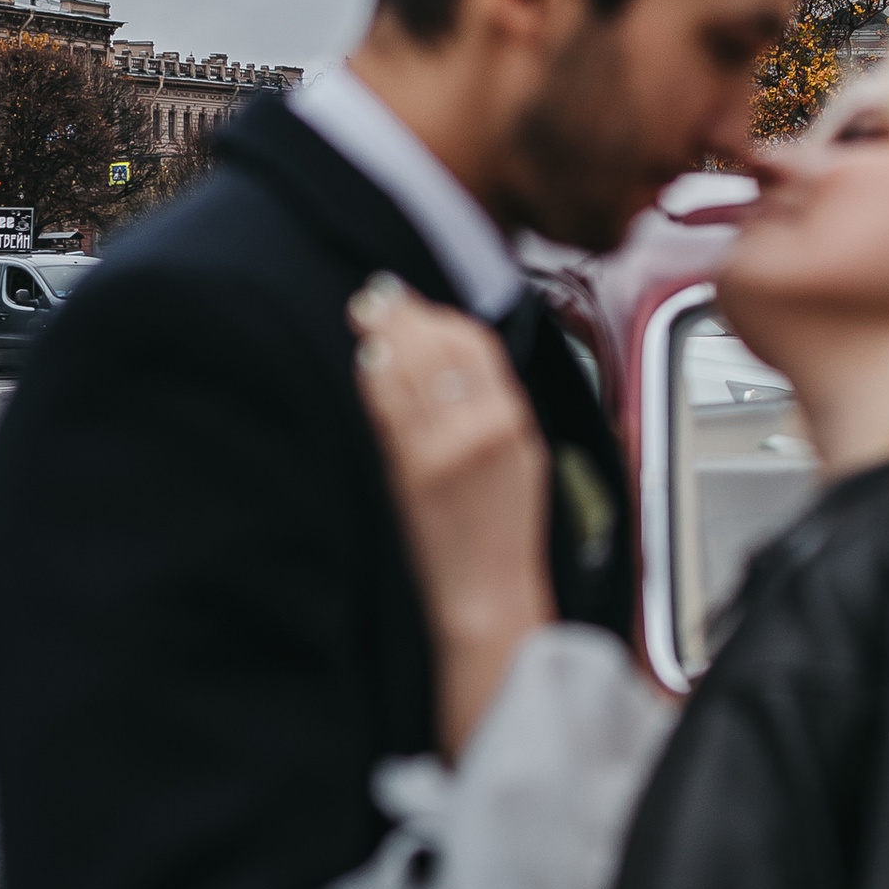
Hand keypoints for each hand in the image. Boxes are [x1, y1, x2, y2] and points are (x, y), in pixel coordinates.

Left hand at [348, 275, 556, 757]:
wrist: (486, 593)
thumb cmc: (502, 532)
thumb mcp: (521, 458)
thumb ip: (493, 408)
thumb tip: (456, 356)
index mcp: (515, 422)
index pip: (477, 346)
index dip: (442, 317)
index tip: (418, 304)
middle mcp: (483, 428)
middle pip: (440, 347)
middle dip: (406, 314)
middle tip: (378, 295)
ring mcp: (446, 448)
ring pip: (412, 369)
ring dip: (386, 335)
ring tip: (367, 316)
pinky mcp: (414, 470)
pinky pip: (391, 407)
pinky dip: (377, 377)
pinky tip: (367, 361)